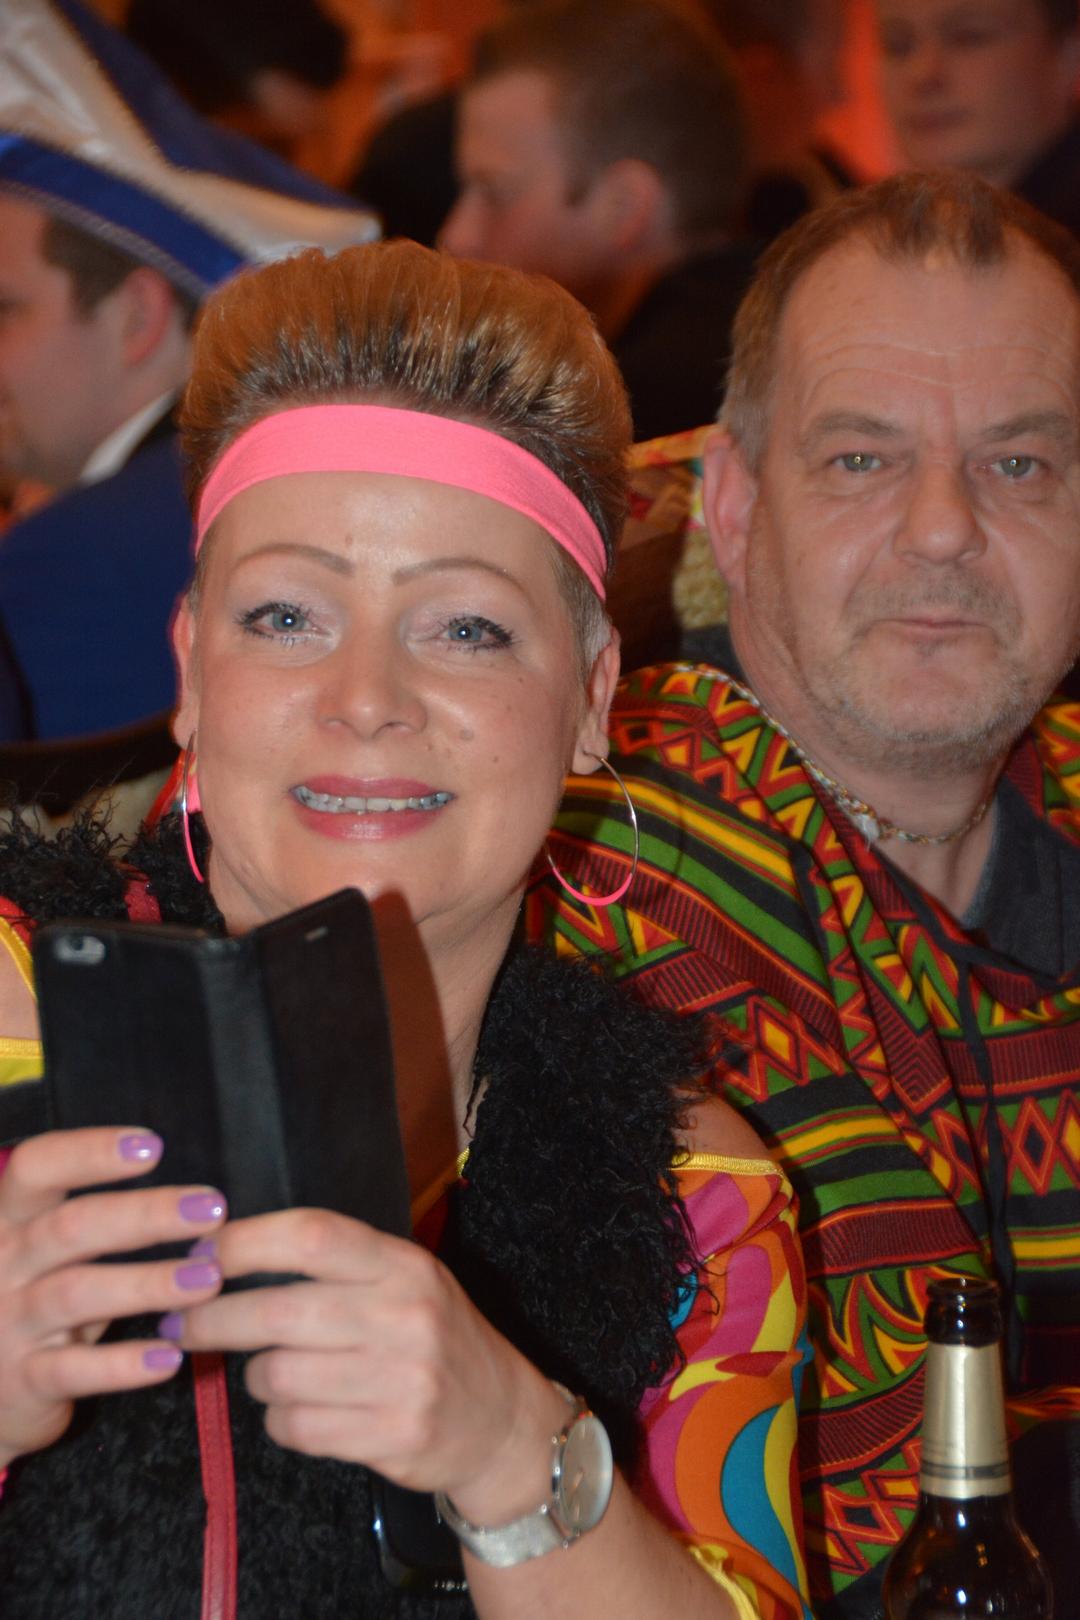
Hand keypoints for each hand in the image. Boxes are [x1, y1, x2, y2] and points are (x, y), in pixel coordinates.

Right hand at [0, 1127, 226, 1467]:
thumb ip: (96, 1223)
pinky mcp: (21, 1382)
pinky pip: (73, 1370)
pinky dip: (122, 1365)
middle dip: (145, 1214)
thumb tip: (194, 1200)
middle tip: (212, 1209)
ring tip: (208, 1278)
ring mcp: (8, 1322)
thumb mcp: (45, 1253)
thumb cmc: (33, 1302)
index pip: (36, 1166)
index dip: (90, 1151)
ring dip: (148, 1283)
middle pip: (71, 1226)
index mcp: (9, 1220)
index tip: (153, 1146)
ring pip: (76, 1293)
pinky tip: (170, 1357)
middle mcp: (4, 1264)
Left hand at [177, 1208, 568, 1514]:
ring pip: (278, 1376)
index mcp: (401, 1263)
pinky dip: (281, 1421)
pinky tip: (300, 1412)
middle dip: (213, 1318)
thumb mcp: (402, 1279)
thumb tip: (223, 1251)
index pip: (310, 1236)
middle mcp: (404, 1314)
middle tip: (182, 1323)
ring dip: (255, 1377)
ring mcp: (402, 1379)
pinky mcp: (392, 1436)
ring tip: (269, 1373)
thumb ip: (334, 1264)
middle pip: (279, 1313)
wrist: (501, 1419)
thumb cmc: (432, 1337)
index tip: (198, 1253)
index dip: (243, 1242)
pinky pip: (297, 1428)